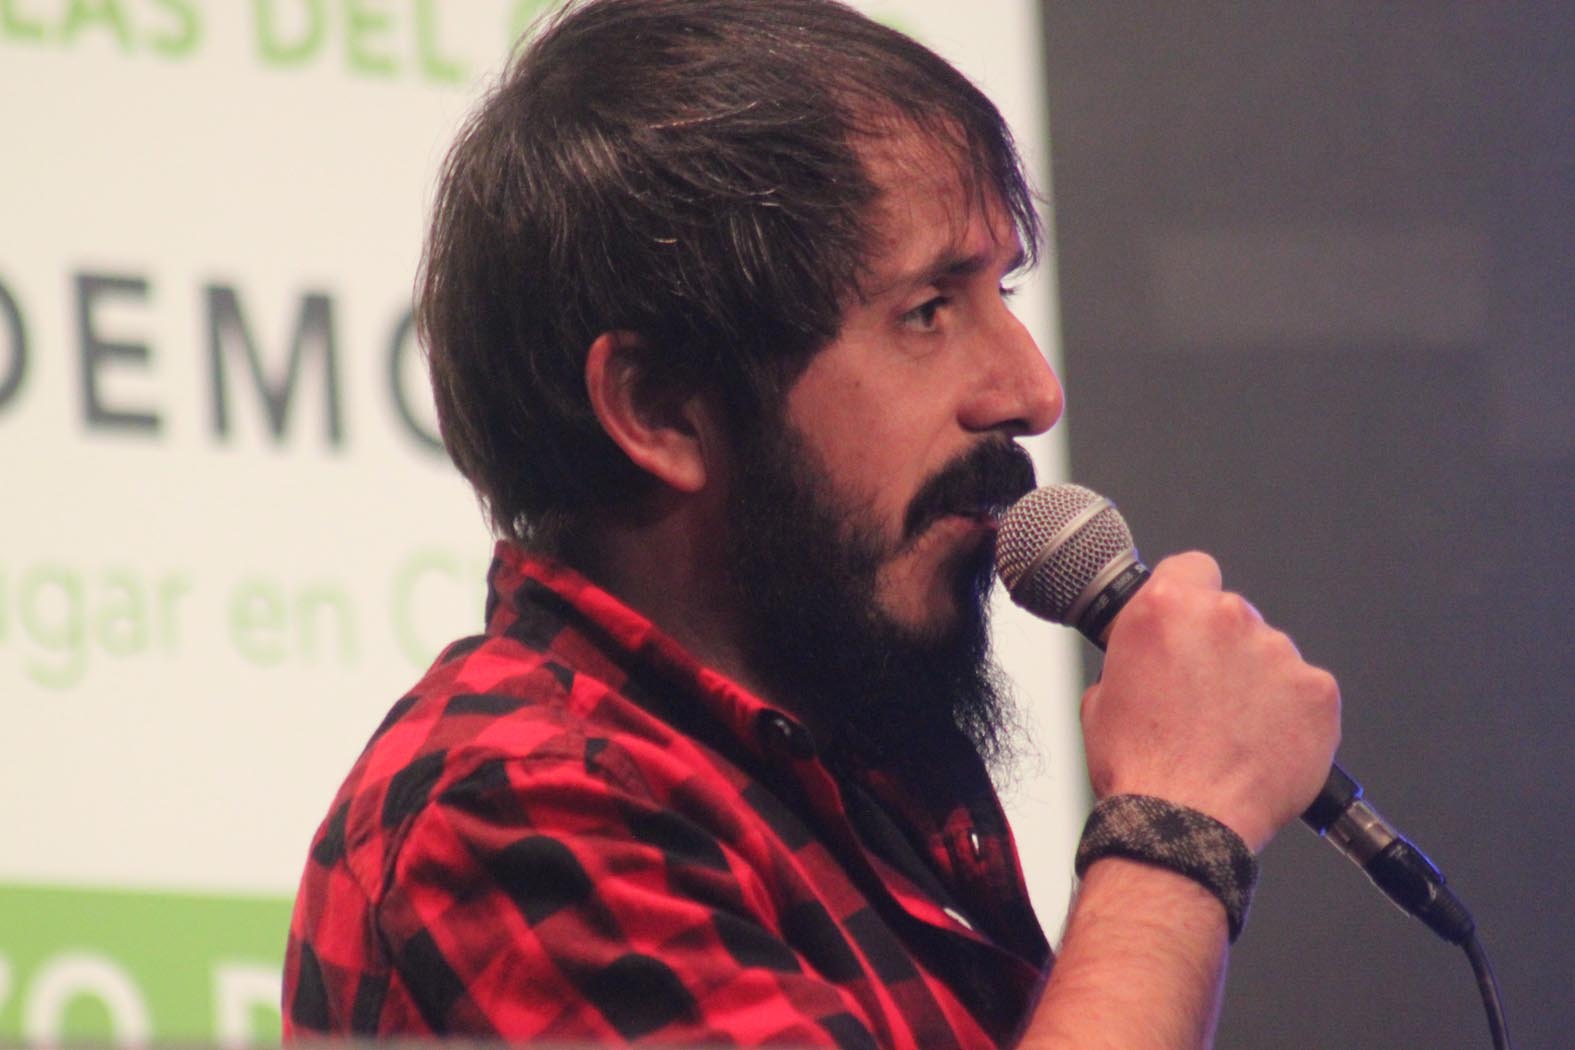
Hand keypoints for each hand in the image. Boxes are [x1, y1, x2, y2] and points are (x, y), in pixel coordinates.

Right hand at [1080, 551, 1340, 851]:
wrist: (1183, 825)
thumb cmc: (1139, 767)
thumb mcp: (1102, 695)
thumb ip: (1136, 655)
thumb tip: (1152, 656)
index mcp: (1166, 608)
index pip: (1192, 568)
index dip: (1188, 597)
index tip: (1188, 626)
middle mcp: (1226, 618)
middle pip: (1232, 615)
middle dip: (1220, 649)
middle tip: (1203, 699)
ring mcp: (1277, 652)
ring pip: (1270, 655)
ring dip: (1255, 683)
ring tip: (1232, 734)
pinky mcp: (1317, 692)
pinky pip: (1305, 692)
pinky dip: (1291, 715)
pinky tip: (1263, 747)